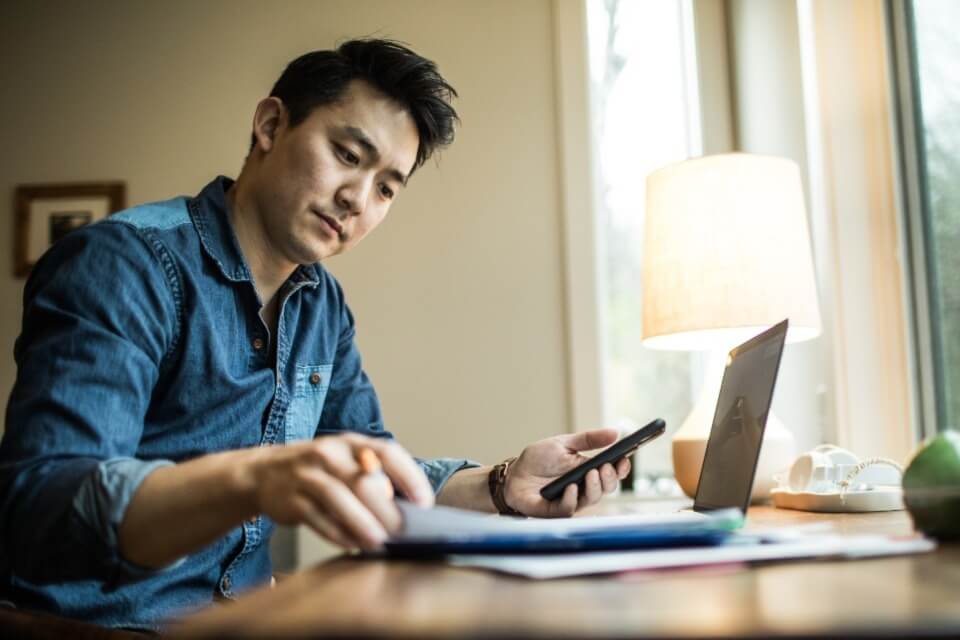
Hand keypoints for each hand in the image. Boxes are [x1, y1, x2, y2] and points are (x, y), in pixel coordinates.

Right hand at [247, 434, 433, 549]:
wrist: (264, 473)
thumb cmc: (319, 470)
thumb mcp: (346, 461)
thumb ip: (374, 477)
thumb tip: (410, 509)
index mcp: (351, 443)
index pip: (387, 452)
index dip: (409, 477)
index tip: (424, 502)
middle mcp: (329, 453)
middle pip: (363, 480)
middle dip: (386, 509)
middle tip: (402, 532)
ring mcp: (307, 474)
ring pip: (338, 498)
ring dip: (362, 523)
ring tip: (380, 542)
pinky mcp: (290, 499)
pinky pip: (317, 518)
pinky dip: (337, 533)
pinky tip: (352, 544)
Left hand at [503, 429, 629, 516]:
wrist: (514, 474)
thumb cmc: (539, 459)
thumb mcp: (564, 443)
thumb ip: (589, 439)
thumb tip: (615, 432)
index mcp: (588, 470)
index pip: (611, 472)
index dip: (621, 468)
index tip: (624, 459)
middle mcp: (584, 488)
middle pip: (606, 488)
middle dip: (610, 478)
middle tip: (606, 467)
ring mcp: (571, 500)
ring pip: (591, 499)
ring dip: (594, 487)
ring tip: (591, 473)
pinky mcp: (555, 511)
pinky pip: (568, 508)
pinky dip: (571, 498)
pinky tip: (571, 487)